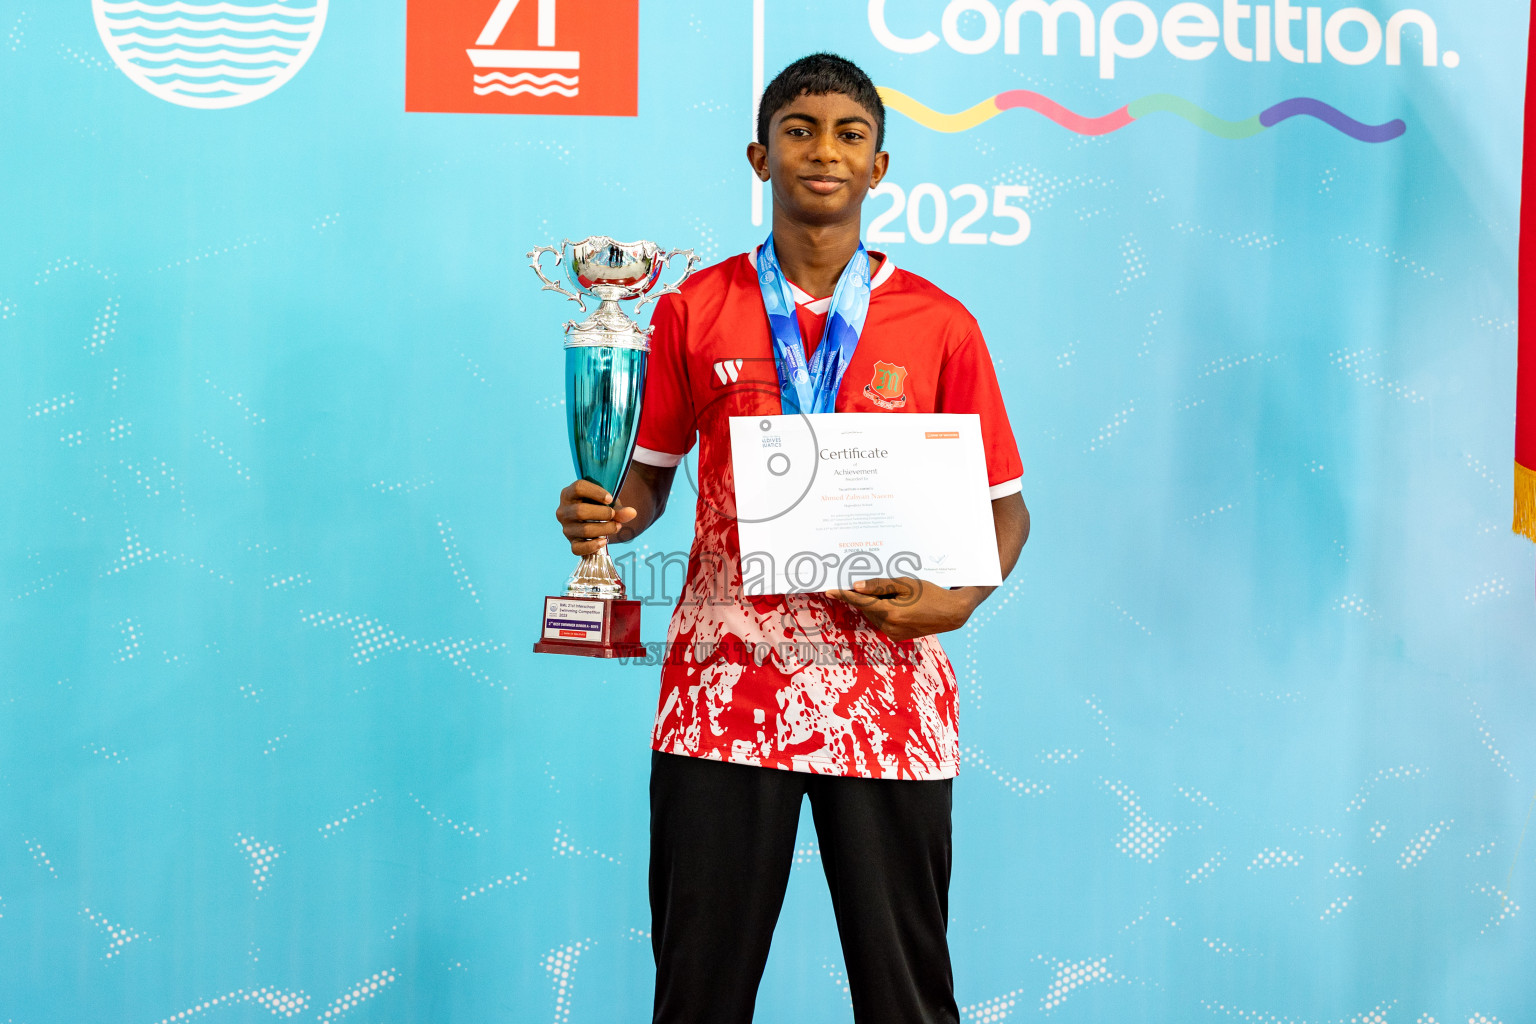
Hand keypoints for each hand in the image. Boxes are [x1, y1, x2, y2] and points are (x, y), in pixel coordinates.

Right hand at [556, 479, 637, 555]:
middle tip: (614, 515)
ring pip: (583, 530)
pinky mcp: (571, 542)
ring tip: (617, 526)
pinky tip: (604, 541)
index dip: (596, 492)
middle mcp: (563, 511)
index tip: (610, 499)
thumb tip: (632, 513)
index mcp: (569, 494)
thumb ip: (619, 508)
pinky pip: (578, 548)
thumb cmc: (598, 506)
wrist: (593, 520)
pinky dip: (593, 546)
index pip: (578, 488)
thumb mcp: (608, 503)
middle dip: (603, 514)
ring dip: (604, 529)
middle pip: (580, 511)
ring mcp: (566, 528)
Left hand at [823, 577, 980, 641]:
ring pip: (875, 615)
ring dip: (876, 604)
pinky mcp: (897, 637)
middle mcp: (890, 627)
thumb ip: (880, 586)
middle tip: (877, 583)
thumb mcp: (906, 584)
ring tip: (896, 594)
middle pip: (868, 607)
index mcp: (891, 612)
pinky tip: (899, 603)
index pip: (861, 602)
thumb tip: (856, 587)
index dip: (844, 595)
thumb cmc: (931, 594)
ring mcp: (894, 634)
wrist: (952, 613)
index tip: (829, 590)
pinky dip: (884, 612)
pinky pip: (883, 621)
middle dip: (867, 596)